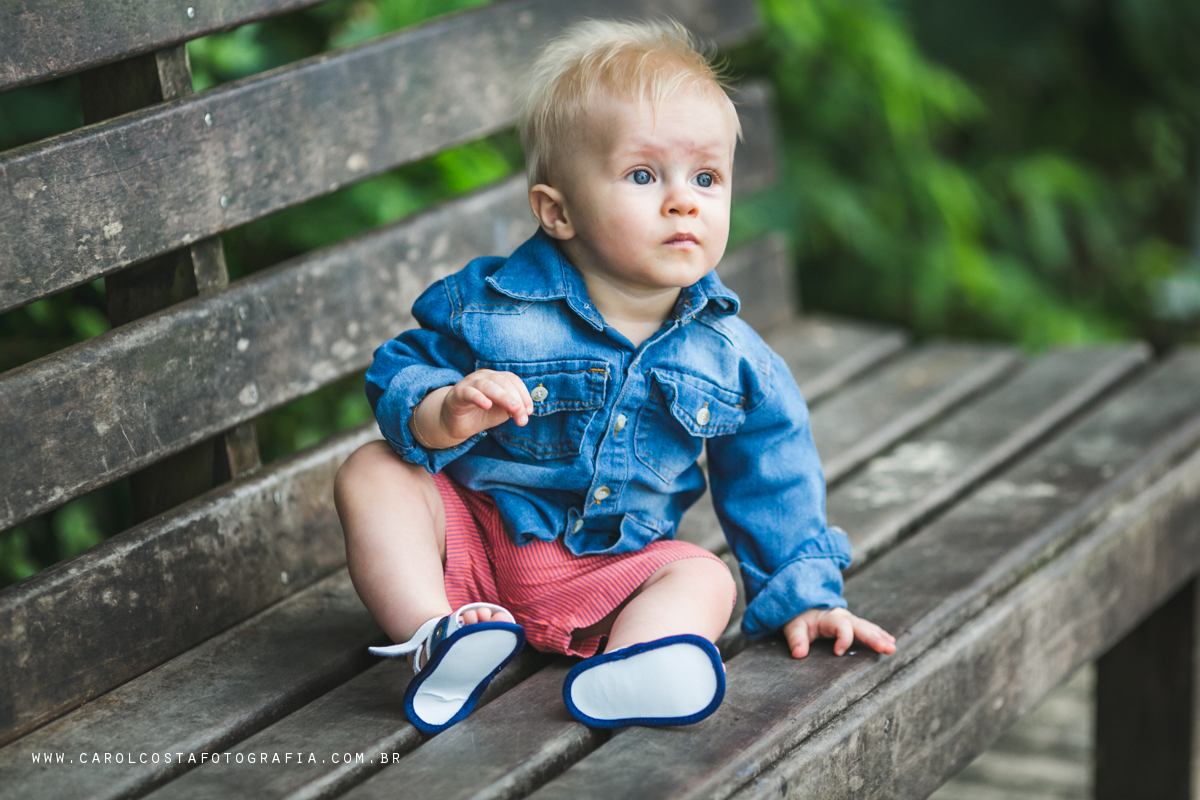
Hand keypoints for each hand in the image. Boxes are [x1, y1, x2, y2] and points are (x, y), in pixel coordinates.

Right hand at [415, 370, 533, 446]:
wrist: (455, 423)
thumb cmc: (481, 413)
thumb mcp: (501, 412)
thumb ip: (513, 409)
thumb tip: (526, 410)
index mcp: (496, 378)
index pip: (513, 381)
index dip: (524, 395)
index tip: (529, 411)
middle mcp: (484, 377)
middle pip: (503, 382)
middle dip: (516, 400)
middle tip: (523, 417)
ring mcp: (470, 383)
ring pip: (489, 386)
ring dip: (504, 397)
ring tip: (514, 409)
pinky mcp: (458, 394)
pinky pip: (469, 393)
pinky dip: (479, 397)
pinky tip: (487, 405)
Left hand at [782, 607, 895, 658]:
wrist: (802, 605)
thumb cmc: (798, 617)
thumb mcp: (793, 626)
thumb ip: (796, 639)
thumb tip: (798, 654)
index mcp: (830, 617)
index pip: (842, 626)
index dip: (843, 639)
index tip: (837, 653)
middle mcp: (843, 617)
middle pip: (861, 627)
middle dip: (874, 638)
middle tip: (887, 649)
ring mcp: (850, 620)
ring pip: (868, 627)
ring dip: (880, 637)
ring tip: (892, 647)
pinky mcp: (852, 624)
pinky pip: (868, 628)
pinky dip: (879, 634)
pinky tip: (891, 640)